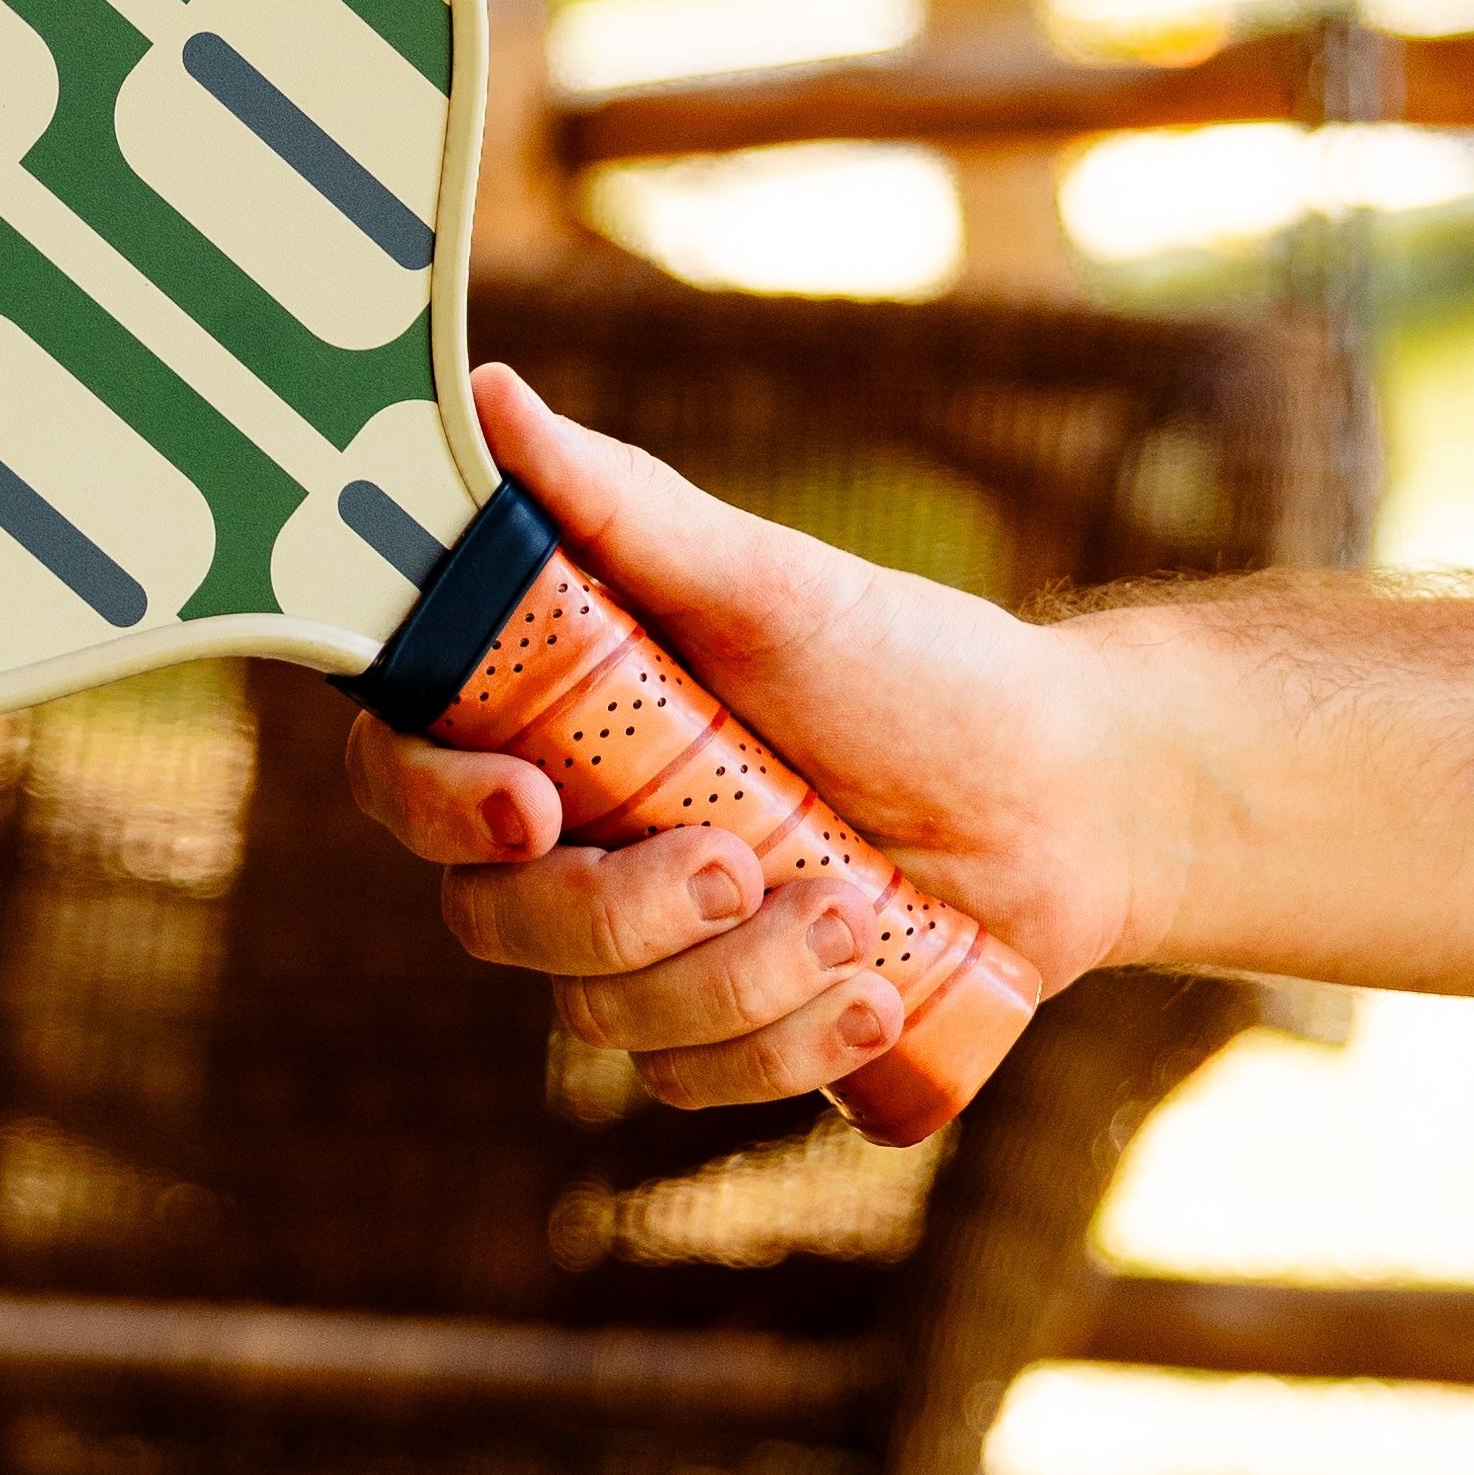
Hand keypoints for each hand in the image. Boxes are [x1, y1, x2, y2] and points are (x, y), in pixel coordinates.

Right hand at [344, 364, 1158, 1106]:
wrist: (1069, 801)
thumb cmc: (906, 666)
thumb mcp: (765, 582)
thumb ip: (616, 506)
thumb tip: (487, 393)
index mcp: (547, 722)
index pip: (404, 776)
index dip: (434, 806)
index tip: (533, 807)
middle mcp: (570, 840)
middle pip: (491, 920)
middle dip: (617, 913)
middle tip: (738, 862)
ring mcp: (641, 950)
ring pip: (598, 1016)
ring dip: (734, 979)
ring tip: (853, 917)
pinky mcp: (723, 1034)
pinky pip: (691, 1082)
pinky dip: (787, 1045)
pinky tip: (879, 990)